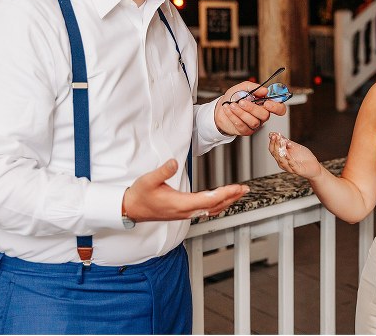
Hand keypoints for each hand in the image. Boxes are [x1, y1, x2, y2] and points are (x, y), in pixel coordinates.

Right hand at [124, 159, 248, 220]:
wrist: (131, 209)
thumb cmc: (140, 195)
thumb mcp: (148, 180)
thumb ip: (162, 171)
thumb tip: (174, 162)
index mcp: (180, 204)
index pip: (208, 200)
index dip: (224, 194)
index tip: (236, 187)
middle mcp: (185, 211)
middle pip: (214, 206)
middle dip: (231, 197)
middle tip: (244, 189)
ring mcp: (185, 214)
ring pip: (211, 210)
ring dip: (227, 201)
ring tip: (239, 193)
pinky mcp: (184, 213)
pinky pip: (206, 211)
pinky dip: (218, 205)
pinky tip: (223, 200)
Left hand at [214, 81, 286, 135]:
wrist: (220, 108)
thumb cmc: (234, 97)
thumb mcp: (242, 87)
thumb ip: (254, 87)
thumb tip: (265, 90)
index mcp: (265, 104)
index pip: (279, 108)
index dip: (277, 107)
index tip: (267, 103)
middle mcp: (262, 116)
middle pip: (265, 115)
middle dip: (252, 108)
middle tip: (241, 102)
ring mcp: (255, 124)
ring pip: (253, 121)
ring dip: (241, 112)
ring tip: (232, 105)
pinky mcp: (245, 131)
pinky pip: (242, 126)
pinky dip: (234, 116)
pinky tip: (228, 109)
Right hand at [268, 132, 322, 179]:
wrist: (314, 165)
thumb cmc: (303, 156)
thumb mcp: (293, 146)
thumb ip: (284, 140)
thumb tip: (273, 133)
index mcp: (281, 157)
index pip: (273, 150)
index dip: (272, 142)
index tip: (272, 135)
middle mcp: (283, 163)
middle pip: (276, 154)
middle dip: (275, 145)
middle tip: (276, 136)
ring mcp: (289, 168)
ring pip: (282, 160)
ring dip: (281, 150)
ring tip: (281, 142)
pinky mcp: (297, 170)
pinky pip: (291, 164)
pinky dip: (288, 158)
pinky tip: (286, 152)